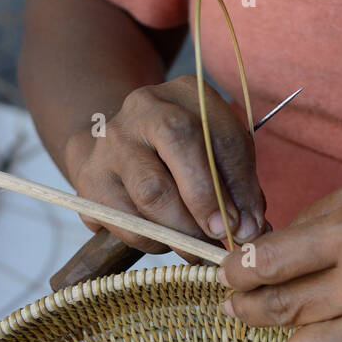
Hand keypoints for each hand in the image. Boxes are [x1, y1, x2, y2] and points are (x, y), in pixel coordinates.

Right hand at [63, 75, 267, 257]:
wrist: (114, 152)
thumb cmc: (178, 158)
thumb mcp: (214, 157)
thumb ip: (237, 188)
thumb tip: (251, 232)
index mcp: (186, 93)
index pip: (221, 134)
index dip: (239, 184)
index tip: (249, 224)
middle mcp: (144, 107)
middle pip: (178, 144)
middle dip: (205, 199)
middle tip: (219, 236)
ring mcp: (110, 142)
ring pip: (150, 190)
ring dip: (181, 229)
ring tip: (196, 248)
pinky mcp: (89, 179)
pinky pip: (126, 220)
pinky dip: (153, 240)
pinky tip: (165, 241)